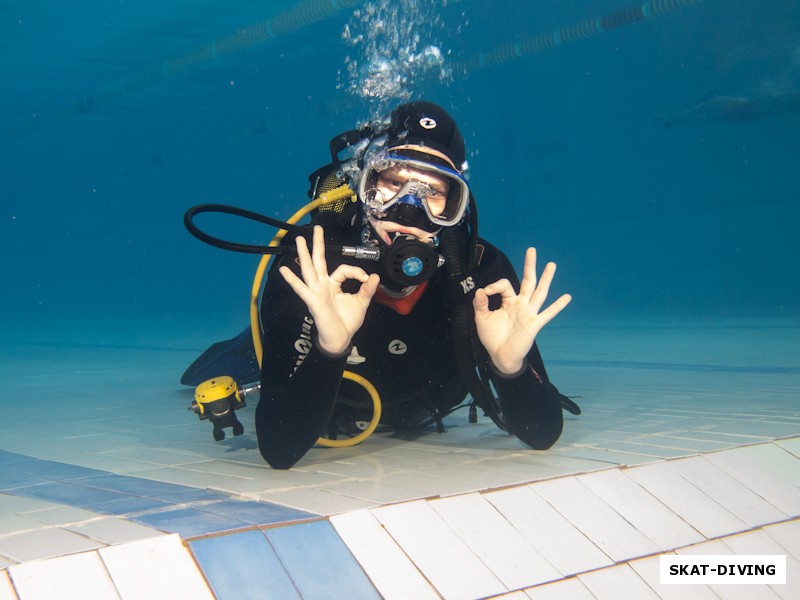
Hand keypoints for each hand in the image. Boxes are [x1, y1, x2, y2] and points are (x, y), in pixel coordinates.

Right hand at [279, 225, 379, 354]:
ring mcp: (316, 292)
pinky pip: (302, 289)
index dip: (357, 271)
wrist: (341, 338)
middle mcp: (323, 285)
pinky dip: (293, 280)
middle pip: (319, 261)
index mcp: (333, 284)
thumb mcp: (361, 302)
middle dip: (318, 244)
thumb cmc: (347, 321)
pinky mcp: (313, 301)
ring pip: (309, 270)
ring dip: (304, 255)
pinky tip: (284, 270)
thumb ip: (367, 289)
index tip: (367, 279)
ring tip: (300, 240)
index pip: (344, 269)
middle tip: (317, 228)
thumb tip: (375, 277)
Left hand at [473, 248, 570, 374]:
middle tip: (531, 249)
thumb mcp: (482, 319)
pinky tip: (567, 297)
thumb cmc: (492, 337)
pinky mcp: (534, 324)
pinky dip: (557, 306)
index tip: (486, 292)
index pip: (505, 285)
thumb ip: (480, 304)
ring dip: (545, 279)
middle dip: (529, 265)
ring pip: (539, 292)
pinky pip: (547, 314)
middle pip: (527, 281)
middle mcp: (521, 304)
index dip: (494, 285)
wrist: (500, 356)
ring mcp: (529, 313)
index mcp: (509, 301)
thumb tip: (480, 290)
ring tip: (551, 265)